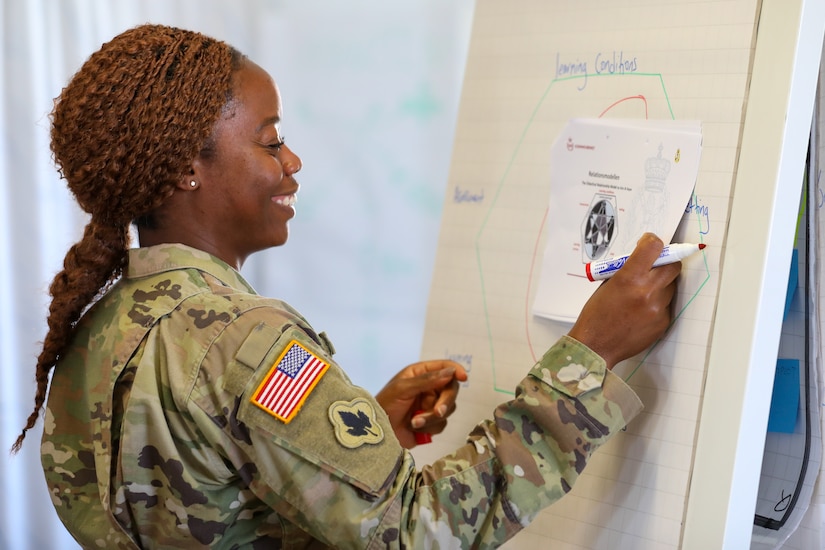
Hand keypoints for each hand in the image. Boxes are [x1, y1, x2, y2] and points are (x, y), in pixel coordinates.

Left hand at [375, 360, 467, 448]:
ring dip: (431, 418)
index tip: (463, 377)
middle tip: (437, 412)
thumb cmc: (384, 404)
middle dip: (444, 403)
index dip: (456, 371)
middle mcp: (428, 388)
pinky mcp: (430, 423)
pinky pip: (441, 424)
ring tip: (413, 422)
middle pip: (451, 391)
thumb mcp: (403, 388)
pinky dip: (429, 427)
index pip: (444, 367)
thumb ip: (427, 380)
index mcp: (421, 373)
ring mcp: (430, 405)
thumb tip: (451, 372)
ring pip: (448, 410)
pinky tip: (414, 428)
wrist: (377, 432)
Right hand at [568, 233, 679, 368]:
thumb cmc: (596, 315)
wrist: (596, 346)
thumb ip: (628, 270)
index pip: (653, 248)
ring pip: (671, 286)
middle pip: (672, 266)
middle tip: (655, 265)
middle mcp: (648, 291)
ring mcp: (658, 308)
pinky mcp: (663, 322)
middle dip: (665, 262)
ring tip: (643, 293)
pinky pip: (667, 305)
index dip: (652, 242)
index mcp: (630, 278)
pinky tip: (642, 310)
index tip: (649, 243)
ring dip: (661, 284)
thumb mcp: (607, 285)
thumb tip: (644, 260)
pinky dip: (658, 303)